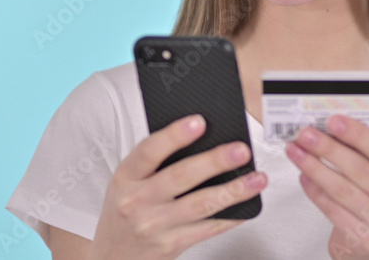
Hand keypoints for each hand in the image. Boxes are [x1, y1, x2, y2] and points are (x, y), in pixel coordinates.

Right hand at [88, 114, 266, 259]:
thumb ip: (156, 162)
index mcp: (125, 177)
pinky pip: (208, 228)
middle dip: (215, 161)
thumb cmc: (126, 210)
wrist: (111, 257)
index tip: (199, 121)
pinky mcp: (171, 245)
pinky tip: (247, 206)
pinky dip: (231, 216)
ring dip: (233, 190)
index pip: (149, 151)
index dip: (174, 135)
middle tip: (241, 150)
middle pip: (181, 176)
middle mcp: (137, 201)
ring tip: (257, 178)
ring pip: (201, 204)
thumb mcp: (128, 182)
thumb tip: (203, 137)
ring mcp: (154, 225)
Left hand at [286, 115, 368, 259]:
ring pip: (344, 190)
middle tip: (307, 134)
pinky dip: (316, 191)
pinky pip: (334, 210)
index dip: (359, 134)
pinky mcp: (366, 241)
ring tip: (297, 152)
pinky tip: (304, 176)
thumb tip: (334, 128)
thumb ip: (368, 154)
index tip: (334, 121)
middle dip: (329, 148)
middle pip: (362, 170)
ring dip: (315, 167)